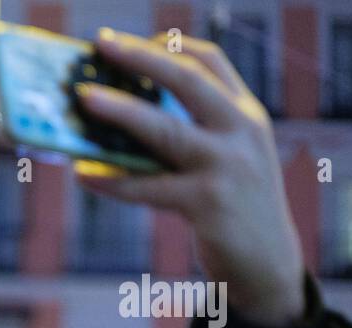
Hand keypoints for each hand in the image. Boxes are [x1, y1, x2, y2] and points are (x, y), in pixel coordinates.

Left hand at [73, 29, 304, 326]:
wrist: (267, 264)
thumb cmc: (233, 208)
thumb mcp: (226, 160)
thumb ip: (191, 134)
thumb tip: (122, 118)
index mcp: (247, 116)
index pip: (212, 62)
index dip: (172, 45)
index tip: (133, 39)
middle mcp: (242, 133)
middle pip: (188, 80)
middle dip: (142, 58)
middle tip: (102, 44)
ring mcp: (226, 167)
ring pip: (165, 130)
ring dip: (121, 111)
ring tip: (85, 98)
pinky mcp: (208, 203)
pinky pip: (147, 188)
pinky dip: (112, 182)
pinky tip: (84, 175)